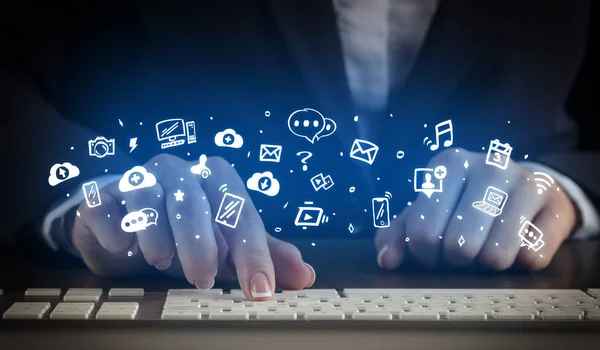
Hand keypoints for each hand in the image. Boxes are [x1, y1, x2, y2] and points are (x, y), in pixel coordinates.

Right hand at [71, 154, 314, 299]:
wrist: (127, 221)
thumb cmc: (186, 231)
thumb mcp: (227, 242)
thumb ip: (263, 254)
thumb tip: (306, 276)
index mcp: (215, 179)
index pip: (241, 213)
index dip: (253, 252)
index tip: (260, 290)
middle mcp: (178, 171)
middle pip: (193, 200)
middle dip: (201, 245)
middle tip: (203, 279)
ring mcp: (138, 179)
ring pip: (148, 199)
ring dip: (158, 238)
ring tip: (162, 261)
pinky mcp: (104, 194)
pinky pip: (107, 209)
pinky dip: (117, 232)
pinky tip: (123, 248)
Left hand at [375, 148, 578, 270]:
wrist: (526, 190)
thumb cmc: (465, 204)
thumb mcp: (428, 212)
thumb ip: (398, 233)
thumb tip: (386, 260)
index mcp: (448, 164)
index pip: (423, 232)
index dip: (425, 253)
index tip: (433, 249)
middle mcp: (488, 165)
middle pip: (459, 247)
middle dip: (457, 260)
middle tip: (462, 251)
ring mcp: (524, 181)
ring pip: (496, 256)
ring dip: (488, 264)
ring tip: (488, 248)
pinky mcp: (554, 203)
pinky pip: (531, 257)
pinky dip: (520, 261)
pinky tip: (518, 242)